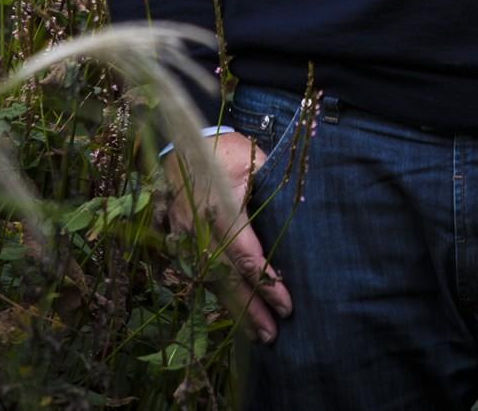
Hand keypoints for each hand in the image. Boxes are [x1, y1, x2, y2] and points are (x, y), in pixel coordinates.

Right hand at [163, 132, 292, 342]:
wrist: (182, 141)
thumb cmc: (225, 151)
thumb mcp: (253, 160)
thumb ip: (274, 188)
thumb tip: (300, 215)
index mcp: (220, 208)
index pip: (246, 255)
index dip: (267, 283)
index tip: (287, 305)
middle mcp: (198, 229)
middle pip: (228, 278)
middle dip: (252, 309)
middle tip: (274, 335)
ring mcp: (183, 238)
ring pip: (211, 282)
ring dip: (235, 309)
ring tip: (258, 333)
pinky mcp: (177, 242)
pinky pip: (199, 275)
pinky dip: (218, 295)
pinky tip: (234, 311)